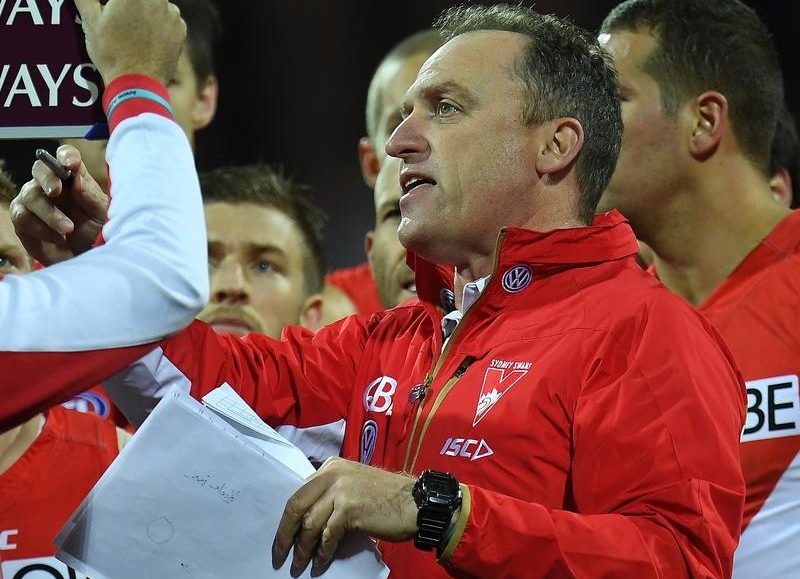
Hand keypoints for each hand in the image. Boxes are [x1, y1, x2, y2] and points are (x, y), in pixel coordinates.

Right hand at [10, 145, 108, 264]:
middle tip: (56, 191)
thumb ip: (91, 196)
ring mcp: (33, 199)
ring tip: (68, 229)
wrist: (82, 255)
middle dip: (47, 178)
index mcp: (72, 177)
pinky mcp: (21, 218)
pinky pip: (23, 217)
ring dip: (50, 214)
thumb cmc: (92, 230)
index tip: (71, 164)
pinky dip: (42, 228)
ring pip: (31, 196)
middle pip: (40, 169)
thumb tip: (77, 179)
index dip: (66, 156)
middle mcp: (50, 184)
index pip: (65, 156)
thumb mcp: (100, 214)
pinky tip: (58, 238)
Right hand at [74, 0, 185, 84]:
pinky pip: (169, 19)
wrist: (138, 85)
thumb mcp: (91, 22)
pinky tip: (147, 38)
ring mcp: (172, 14)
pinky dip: (160, 24)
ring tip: (133, 29)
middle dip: (130, 5)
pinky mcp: (181, 29)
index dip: (116, 4)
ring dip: (146, 9)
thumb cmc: (111, 53)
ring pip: (157, 3)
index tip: (111, 8)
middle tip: (119, 16)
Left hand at [272, 458, 417, 576]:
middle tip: (280, 554)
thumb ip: (330, 494)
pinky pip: (328, 535)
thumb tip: (306, 520)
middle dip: (285, 534)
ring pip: (310, 523)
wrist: (415, 502)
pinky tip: (320, 563)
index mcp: (331, 467)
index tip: (282, 536)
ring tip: (299, 564)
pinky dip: (322, 552)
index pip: (299, 492)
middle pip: (296, 506)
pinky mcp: (350, 509)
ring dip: (303, 548)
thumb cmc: (385, 497)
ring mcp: (341, 490)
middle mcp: (332, 474)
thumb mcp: (352, 485)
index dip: (287, 518)